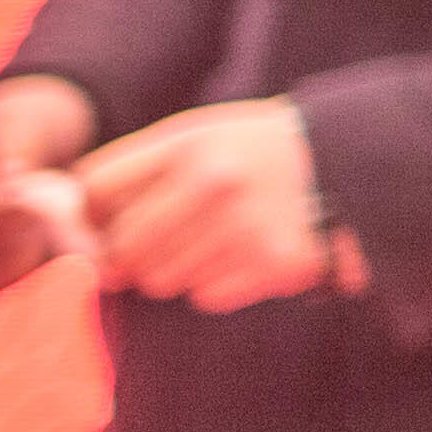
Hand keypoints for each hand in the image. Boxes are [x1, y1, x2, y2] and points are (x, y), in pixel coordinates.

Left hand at [72, 99, 352, 310]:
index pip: (94, 190)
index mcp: (189, 142)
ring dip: (179, 269)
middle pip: (122, 248)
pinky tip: (247, 254)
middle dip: (131, 256)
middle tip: (162, 242)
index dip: (90, 213)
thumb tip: (71, 229)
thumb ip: (138, 172)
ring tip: (217, 240)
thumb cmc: (260, 152)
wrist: (359, 161)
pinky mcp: (274, 264)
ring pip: (162, 279)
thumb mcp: (204, 135)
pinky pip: (207, 296)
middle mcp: (213, 182)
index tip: (104, 221)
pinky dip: (219, 284)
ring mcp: (244, 226)